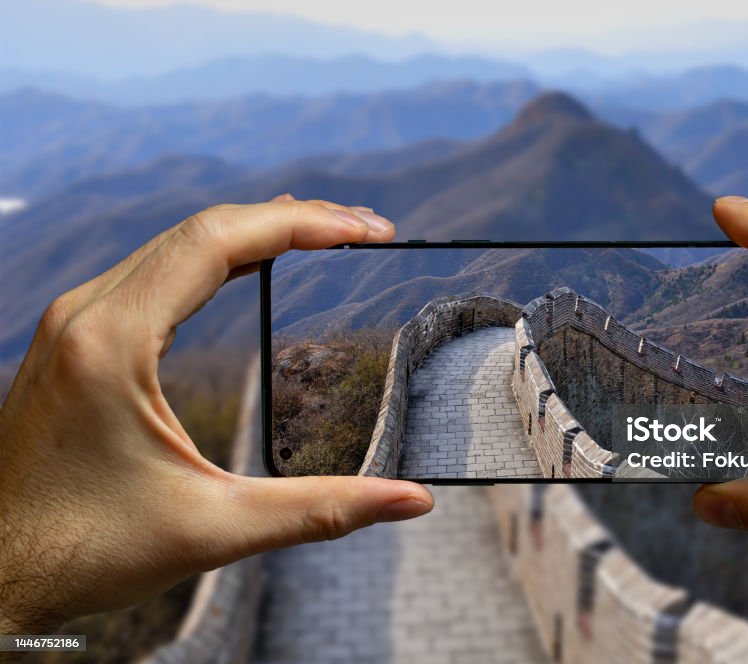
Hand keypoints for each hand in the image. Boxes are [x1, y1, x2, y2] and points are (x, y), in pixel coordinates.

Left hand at [0, 196, 433, 638]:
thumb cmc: (83, 553)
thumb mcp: (214, 529)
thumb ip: (322, 510)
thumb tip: (412, 500)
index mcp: (112, 341)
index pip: (219, 242)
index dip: (302, 225)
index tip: (367, 231)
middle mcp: (86, 314)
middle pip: (203, 229)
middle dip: (292, 220)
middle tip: (366, 230)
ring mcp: (75, 323)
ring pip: (176, 243)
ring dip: (254, 232)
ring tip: (325, 235)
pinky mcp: (76, 341)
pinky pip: (155, 270)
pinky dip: (217, 257)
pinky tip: (252, 265)